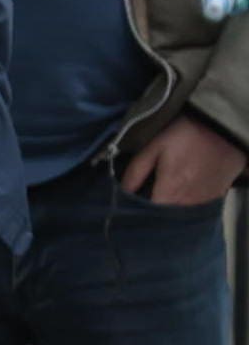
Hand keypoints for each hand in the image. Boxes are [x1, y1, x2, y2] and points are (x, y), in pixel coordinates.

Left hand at [120, 116, 246, 206]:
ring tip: (163, 191)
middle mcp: (189, 200)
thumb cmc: (183, 135)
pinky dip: (186, 203)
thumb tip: (123, 190)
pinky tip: (181, 189)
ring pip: (182, 213)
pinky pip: (197, 208)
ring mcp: (204, 200)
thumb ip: (136, 170)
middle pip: (166, 216)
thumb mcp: (153, 146)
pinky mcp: (216, 196)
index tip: (131, 203)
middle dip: (153, 210)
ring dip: (171, 207)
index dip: (139, 211)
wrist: (220, 128)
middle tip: (145, 195)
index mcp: (171, 188)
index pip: (151, 213)